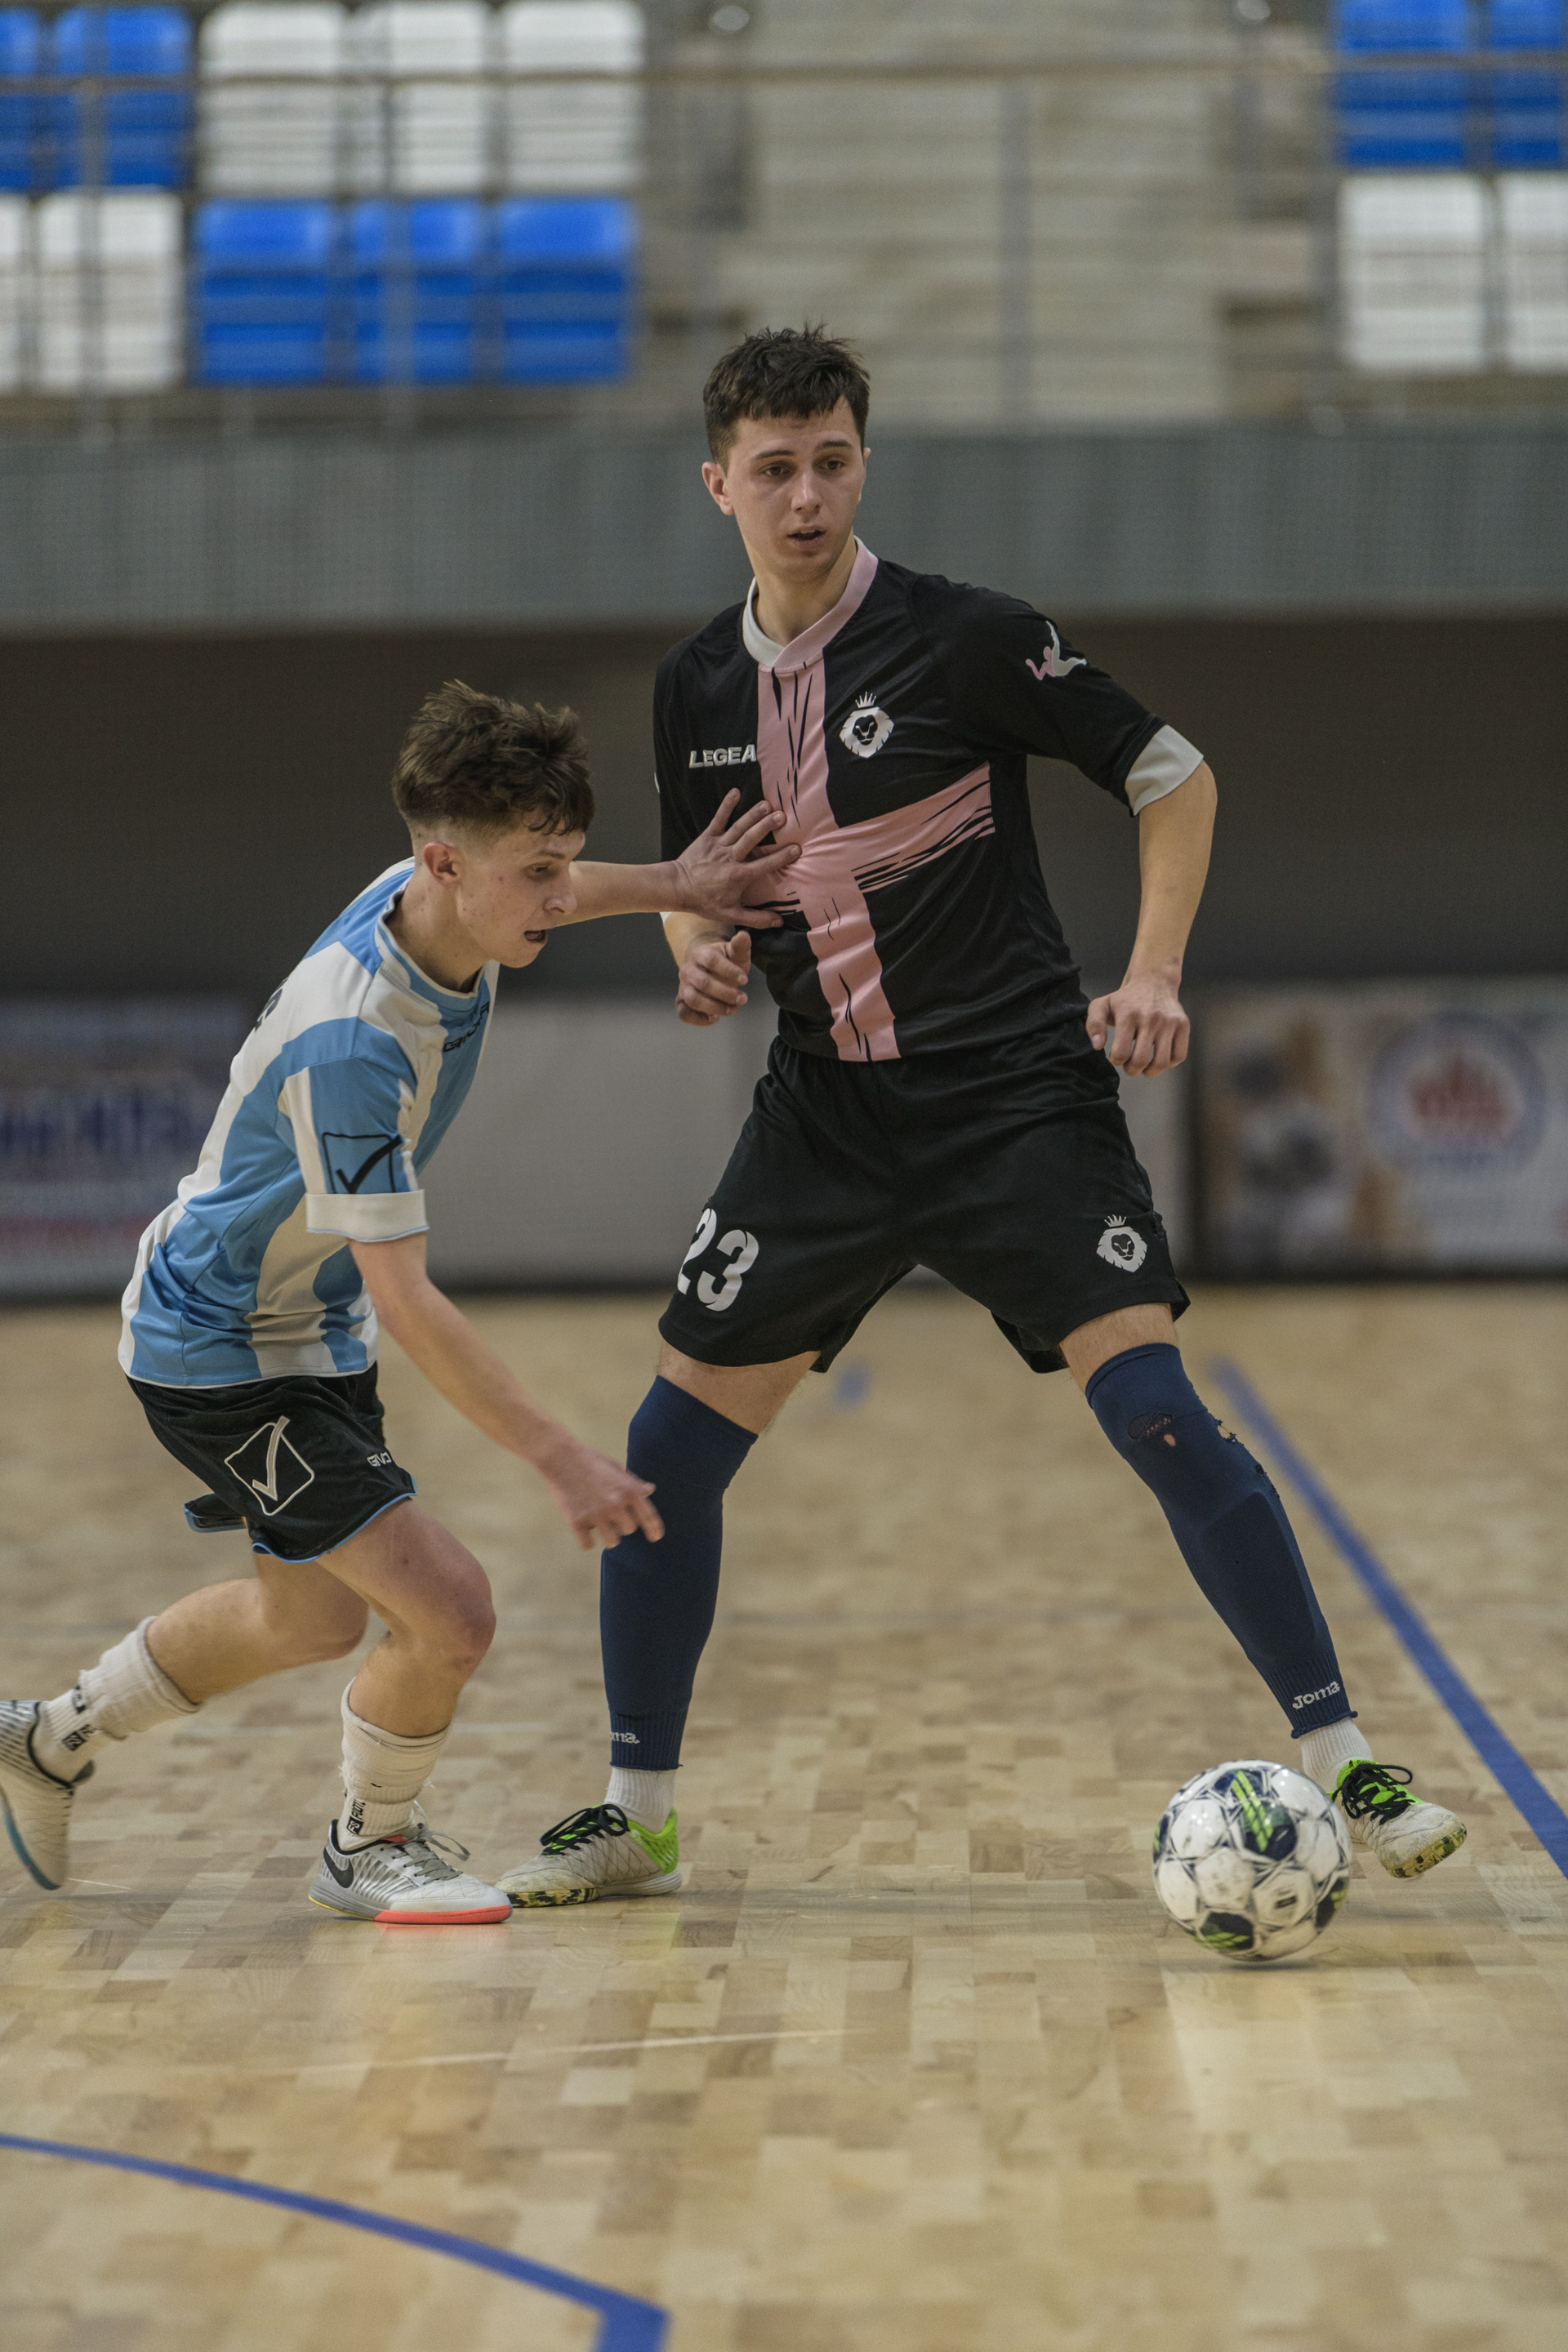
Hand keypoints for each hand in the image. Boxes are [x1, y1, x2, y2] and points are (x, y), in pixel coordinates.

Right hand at [532, 1430, 663, 1551]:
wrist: (560, 1457)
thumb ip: (633, 1483)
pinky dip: (585, 1540)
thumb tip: (650, 1490)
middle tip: (608, 1513)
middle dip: (621, 1524)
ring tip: (598, 1523)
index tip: (655, 1537)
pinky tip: (582, 1529)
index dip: (654, 1529)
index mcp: (628, 1490)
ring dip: (606, 1535)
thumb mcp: (616, 1468)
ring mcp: (596, 1515)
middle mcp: (615, 1504)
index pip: (648, 1516)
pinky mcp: (576, 1522)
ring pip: (612, 1542)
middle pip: (629, 1530)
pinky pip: (587, 1545)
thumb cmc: (590, 1461)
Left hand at [672, 789, 798, 928]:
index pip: (764, 865)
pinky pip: (718, 819)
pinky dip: (726, 806)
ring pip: (738, 828)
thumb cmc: (704, 902)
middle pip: (751, 840)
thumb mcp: (730, 915)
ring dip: (752, 815)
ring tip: (767, 804)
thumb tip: (779, 922)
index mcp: (738, 876)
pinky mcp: (708, 837)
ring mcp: (718, 845)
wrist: (677, 888)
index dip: (781, 857)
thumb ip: (756, 919)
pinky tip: (736, 791)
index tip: (797, 849)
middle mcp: (730, 858)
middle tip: (783, 817)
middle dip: (767, 827)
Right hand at [677, 929, 751, 1026]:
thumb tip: (743, 935)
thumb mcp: (735, 952)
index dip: (728, 971)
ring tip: (733, 1009)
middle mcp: (688, 970)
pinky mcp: (682, 1001)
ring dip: (715, 1007)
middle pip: (703, 983)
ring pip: (693, 999)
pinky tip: (714, 1018)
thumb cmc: (726, 961)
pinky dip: (698, 1019)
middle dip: (726, 993)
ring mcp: (683, 986)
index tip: (745, 980)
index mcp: (700, 953)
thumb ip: (740, 945)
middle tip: (743, 998)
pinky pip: (683, 1013)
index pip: (711, 961)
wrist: (712, 970)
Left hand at [1086, 970, 1189, 1076]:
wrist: (1152, 981)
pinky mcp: (1183, 1024)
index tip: (1117, 1056)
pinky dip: (1169, 1064)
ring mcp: (1168, 1021)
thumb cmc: (1125, 999)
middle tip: (1129, 1065)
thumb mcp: (1102, 1005)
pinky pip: (1179, 1055)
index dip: (1116, 1061)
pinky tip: (1159, 1057)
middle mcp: (1150, 1018)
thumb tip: (1098, 1046)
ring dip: (1150, 1071)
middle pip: (1140, 1061)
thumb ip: (1094, 1025)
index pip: (1121, 1053)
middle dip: (1131, 1070)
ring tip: (1144, 1067)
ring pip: (1161, 1062)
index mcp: (1128, 1015)